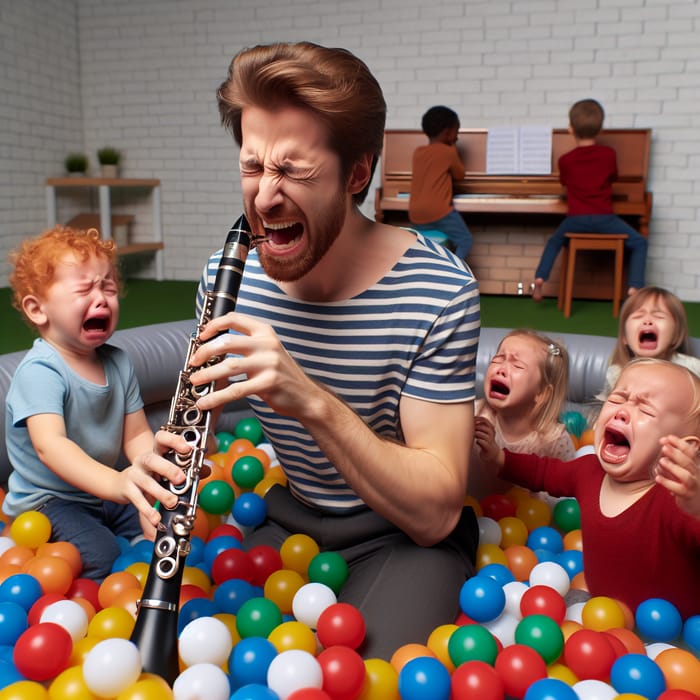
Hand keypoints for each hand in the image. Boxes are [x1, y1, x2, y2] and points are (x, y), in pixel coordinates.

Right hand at [116, 430, 189, 535]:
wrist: (120, 485)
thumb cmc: (150, 475)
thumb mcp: (166, 470)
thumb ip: (187, 470)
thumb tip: (206, 470)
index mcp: (156, 452)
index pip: (162, 439)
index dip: (174, 441)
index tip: (187, 448)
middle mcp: (144, 461)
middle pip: (152, 459)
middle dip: (168, 468)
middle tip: (181, 479)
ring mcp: (134, 474)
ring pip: (146, 482)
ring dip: (161, 493)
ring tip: (172, 502)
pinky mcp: (127, 489)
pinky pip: (137, 499)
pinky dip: (147, 510)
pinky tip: (156, 518)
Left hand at [188, 312, 318, 418]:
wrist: (305, 396)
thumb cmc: (282, 375)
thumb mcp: (267, 352)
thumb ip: (246, 347)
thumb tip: (213, 349)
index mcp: (265, 333)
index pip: (234, 319)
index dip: (214, 325)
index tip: (201, 335)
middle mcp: (267, 344)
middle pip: (226, 342)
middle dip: (204, 352)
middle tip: (193, 362)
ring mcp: (269, 363)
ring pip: (228, 366)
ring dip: (206, 375)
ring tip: (195, 381)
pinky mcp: (268, 383)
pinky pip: (236, 390)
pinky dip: (217, 397)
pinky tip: (206, 402)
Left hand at [474, 416, 503, 470]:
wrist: (493, 454)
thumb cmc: (485, 442)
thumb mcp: (484, 433)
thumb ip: (479, 426)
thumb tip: (469, 419)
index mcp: (491, 428)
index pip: (485, 420)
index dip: (477, 419)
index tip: (471, 420)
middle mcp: (491, 434)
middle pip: (483, 427)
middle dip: (475, 427)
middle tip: (470, 430)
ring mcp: (490, 441)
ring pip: (482, 434)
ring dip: (475, 434)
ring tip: (472, 435)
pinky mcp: (488, 447)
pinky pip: (481, 442)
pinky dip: (477, 441)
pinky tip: (476, 442)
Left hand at [656, 435, 699, 516]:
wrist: (698, 505)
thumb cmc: (687, 485)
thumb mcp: (683, 470)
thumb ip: (675, 460)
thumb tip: (664, 444)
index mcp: (694, 466)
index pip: (690, 452)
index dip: (680, 443)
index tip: (667, 437)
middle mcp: (696, 474)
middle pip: (688, 462)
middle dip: (675, 453)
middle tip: (663, 447)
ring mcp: (693, 485)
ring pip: (685, 475)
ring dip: (673, 467)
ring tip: (661, 461)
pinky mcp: (687, 496)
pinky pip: (679, 489)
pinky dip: (667, 482)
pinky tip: (657, 478)